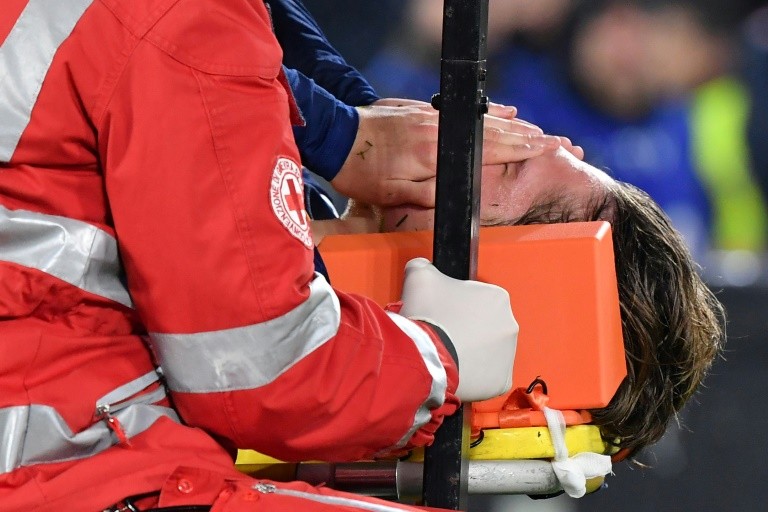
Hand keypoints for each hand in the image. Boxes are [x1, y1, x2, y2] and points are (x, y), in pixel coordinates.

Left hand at [330, 100, 559, 207]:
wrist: (335, 137)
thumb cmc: (363, 171)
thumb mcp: (395, 194)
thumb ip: (430, 194)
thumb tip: (459, 196)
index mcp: (437, 152)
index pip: (492, 148)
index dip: (525, 149)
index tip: (551, 147)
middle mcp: (439, 129)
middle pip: (496, 131)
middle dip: (531, 137)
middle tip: (559, 142)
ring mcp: (431, 116)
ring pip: (483, 119)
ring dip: (515, 125)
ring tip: (539, 131)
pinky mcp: (422, 111)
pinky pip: (463, 111)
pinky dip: (488, 112)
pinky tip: (503, 110)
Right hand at [398, 258, 517, 401]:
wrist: (427, 358)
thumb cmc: (429, 318)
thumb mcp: (419, 277)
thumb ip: (423, 266)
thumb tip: (421, 267)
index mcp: (497, 297)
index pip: (475, 299)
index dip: (455, 305)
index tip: (442, 313)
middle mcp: (510, 325)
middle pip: (483, 325)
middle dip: (465, 329)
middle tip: (442, 334)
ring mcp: (509, 355)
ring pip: (486, 351)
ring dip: (470, 352)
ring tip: (447, 354)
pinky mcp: (502, 380)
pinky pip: (488, 376)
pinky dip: (473, 375)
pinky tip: (456, 370)